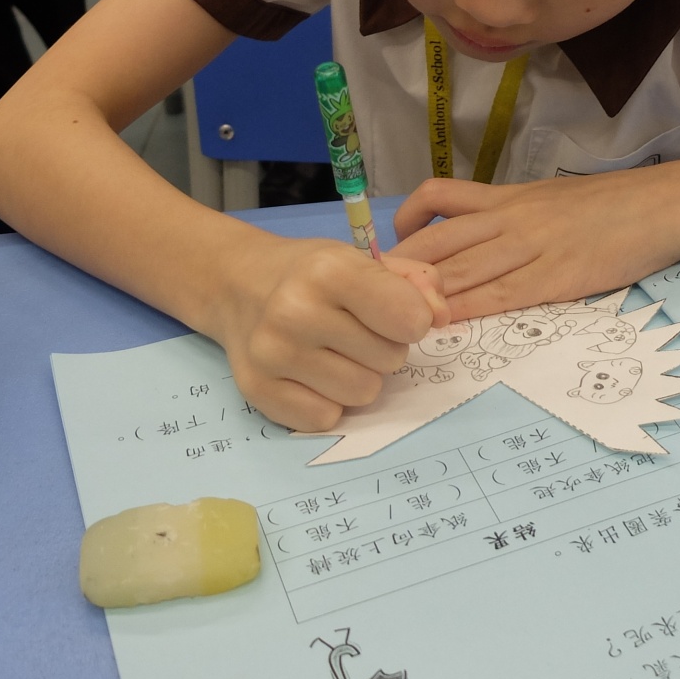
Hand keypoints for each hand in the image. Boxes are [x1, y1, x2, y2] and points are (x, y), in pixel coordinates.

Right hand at [214, 236, 446, 430]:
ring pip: (364, 394)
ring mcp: (273, 354)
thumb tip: (441, 318)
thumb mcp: (365, 260)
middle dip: (384, 347)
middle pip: (391, 360)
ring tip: (334, 351)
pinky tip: (310, 373)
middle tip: (354, 330)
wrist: (238, 284)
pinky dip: (328, 401)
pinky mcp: (258, 391)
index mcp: (329, 270)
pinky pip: (327, 418)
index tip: (394, 313)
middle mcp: (295, 311)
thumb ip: (416, 283)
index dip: (413, 320)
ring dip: (359, 376)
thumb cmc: (313, 273)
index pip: (409, 319)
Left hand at [389, 167, 679, 319]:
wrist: (659, 205)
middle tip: (368, 293)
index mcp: (506, 196)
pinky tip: (445, 325)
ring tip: (390, 316)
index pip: (438, 198)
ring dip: (422, 295)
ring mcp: (529, 247)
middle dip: (397, 269)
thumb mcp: (549, 198)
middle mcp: (508, 218)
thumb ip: (512, 214)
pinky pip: (499, 295)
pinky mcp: (553, 277)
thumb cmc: (610, 205)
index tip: (383, 251)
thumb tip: (476, 236)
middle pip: (435, 240)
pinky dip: (466, 310)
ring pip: (460, 270)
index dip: (403, 222)